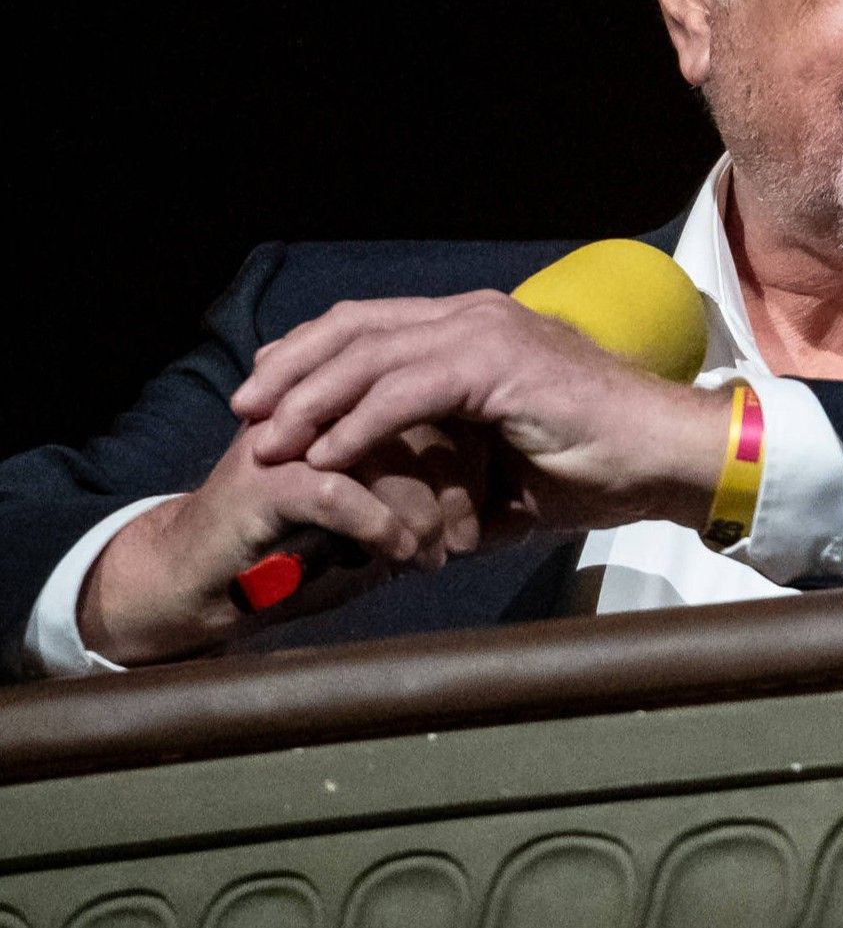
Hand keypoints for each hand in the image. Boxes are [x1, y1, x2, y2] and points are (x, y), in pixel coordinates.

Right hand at [77, 422, 481, 664]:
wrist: (200, 585)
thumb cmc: (297, 554)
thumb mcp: (381, 522)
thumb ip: (433, 503)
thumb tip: (503, 515)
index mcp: (352, 396)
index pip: (436, 395)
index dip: (475, 449)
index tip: (501, 510)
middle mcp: (323, 403)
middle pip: (419, 416)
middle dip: (457, 480)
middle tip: (468, 539)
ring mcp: (290, 435)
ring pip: (386, 451)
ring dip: (422, 509)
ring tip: (437, 555)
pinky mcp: (261, 478)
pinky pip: (337, 490)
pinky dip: (379, 523)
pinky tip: (401, 553)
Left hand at [229, 291, 725, 534]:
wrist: (671, 458)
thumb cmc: (604, 467)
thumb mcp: (505, 467)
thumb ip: (449, 472)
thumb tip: (400, 521)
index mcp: (482, 328)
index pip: (374, 326)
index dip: (312, 356)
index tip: (267, 395)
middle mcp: (480, 316)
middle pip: (356, 326)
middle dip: (291, 368)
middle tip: (245, 409)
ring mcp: (492, 334)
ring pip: (370, 353)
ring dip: (309, 399)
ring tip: (267, 439)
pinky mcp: (501, 364)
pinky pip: (407, 391)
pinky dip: (357, 422)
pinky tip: (324, 454)